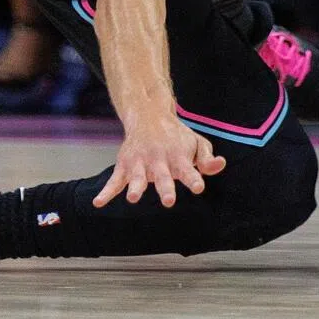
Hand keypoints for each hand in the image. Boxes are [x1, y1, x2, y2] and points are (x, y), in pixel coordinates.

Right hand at [93, 116, 226, 208]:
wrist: (149, 115)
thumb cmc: (177, 136)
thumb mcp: (197, 143)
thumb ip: (207, 158)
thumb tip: (220, 165)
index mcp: (178, 157)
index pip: (188, 170)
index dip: (193, 179)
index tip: (198, 187)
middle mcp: (159, 160)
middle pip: (163, 176)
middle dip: (165, 188)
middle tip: (168, 201)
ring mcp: (140, 163)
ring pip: (137, 177)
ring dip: (135, 186)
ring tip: (133, 197)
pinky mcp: (125, 165)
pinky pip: (114, 180)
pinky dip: (106, 192)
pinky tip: (98, 203)